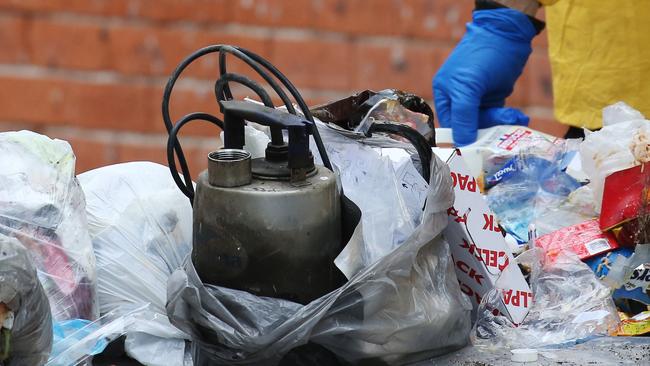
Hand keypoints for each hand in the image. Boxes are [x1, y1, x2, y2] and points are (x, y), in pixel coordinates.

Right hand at [433, 8, 535, 145]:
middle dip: (488, 129)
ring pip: (486, 123)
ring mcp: (477, 98)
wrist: (507, 34)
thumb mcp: (468, 86)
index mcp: (445, 95)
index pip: (451, 125)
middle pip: (470, 126)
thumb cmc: (481, 56)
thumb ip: (464, 115)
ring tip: (516, 118)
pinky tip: (519, 117)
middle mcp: (458, 98)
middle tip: (504, 129)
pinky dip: (508, 119)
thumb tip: (462, 143)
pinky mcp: (493, 97)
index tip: (478, 148)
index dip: (463, 137)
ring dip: (502, 123)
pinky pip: (498, 116)